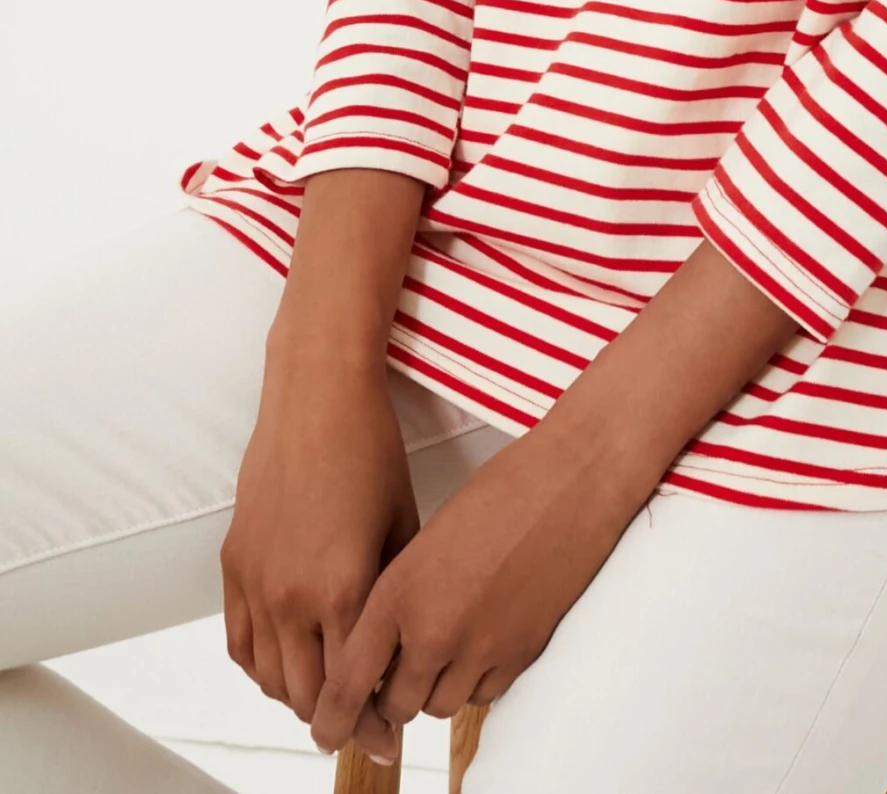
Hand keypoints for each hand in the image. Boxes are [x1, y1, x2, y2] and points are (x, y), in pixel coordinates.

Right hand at [221, 357, 419, 728]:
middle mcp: (290, 596)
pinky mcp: (233, 564)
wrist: (316, 396)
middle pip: (307, 697)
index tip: (391, 738)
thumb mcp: (405, 525)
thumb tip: (406, 648)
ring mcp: (255, 582)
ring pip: (269, 680)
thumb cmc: (370, 450)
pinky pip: (240, 644)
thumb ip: (399, 597)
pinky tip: (289, 664)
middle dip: (339, 720)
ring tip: (331, 694)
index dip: (375, 721)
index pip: (354, 686)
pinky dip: (262, 668)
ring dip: (299, 697)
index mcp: (341, 589)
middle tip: (365, 725)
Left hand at [308, 409, 641, 762]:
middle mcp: (434, 631)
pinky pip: (483, 695)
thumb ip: (400, 593)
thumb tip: (385, 639)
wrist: (569, 483)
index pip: (348, 683)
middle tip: (398, 669)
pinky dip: (475, 680)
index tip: (325, 730)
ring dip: (435, 688)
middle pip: (395, 706)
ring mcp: (480, 648)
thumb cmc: (502, 490)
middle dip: (392, 695)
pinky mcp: (521, 654)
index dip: (332, 718)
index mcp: (399, 593)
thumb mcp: (426, 537)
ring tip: (445, 645)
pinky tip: (480, 640)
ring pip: (440, 706)